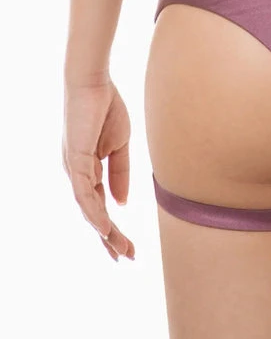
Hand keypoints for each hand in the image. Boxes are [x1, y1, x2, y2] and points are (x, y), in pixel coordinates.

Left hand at [62, 78, 134, 260]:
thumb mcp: (119, 145)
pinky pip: (84, 193)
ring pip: (88, 209)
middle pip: (93, 214)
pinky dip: (93, 212)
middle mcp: (76, 175)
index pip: (100, 206)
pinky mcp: (75, 160)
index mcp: (87, 171)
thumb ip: (120, 173)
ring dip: (104, 231)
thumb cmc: (105, 107)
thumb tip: (121, 203)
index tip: (127, 247)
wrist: (94, 81)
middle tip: (127, 257)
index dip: (113, 228)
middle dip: (109, 238)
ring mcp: (74, 169)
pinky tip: (104, 227)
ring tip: (119, 249)